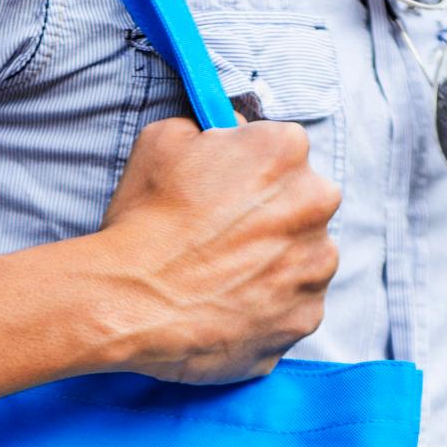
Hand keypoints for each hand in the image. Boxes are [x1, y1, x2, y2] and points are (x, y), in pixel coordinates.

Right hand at [89, 116, 342, 383]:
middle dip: (273, 216)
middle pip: (304, 203)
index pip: (283, 151)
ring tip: (226, 276)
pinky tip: (232, 305)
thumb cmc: (145, 220)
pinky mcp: (306, 316)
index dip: (252, 171)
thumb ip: (213, 130)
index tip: (228, 192)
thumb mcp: (164, 140)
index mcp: (286, 150)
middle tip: (225, 237)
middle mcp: (316, 203)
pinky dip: (272, 307)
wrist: (130, 303)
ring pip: (306, 257)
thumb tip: (231, 137)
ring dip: (277, 262)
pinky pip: (297, 306)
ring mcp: (316, 265)